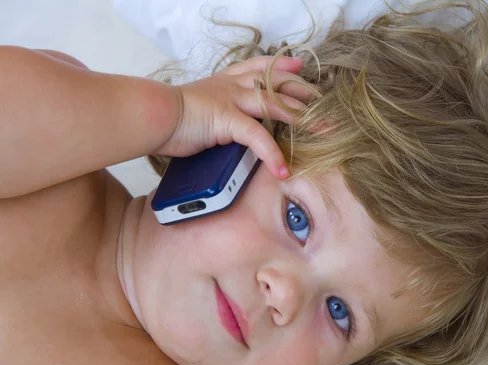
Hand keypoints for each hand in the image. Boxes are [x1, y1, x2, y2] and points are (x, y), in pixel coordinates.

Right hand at [154, 56, 316, 178]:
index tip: (297, 66)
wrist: (153, 114)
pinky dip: (272, 154)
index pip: (261, 67)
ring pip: (277, 105)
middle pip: (278, 83)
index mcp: (227, 80)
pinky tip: (283, 169)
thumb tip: (227, 125)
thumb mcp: (201, 106)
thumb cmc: (172, 114)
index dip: (281, 65)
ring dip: (305, 120)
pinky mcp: (228, 119)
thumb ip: (219, 110)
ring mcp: (233, 100)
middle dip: (305, 93)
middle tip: (326, 103)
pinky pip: (258, 136)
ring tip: (327, 133)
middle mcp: (234, 85)